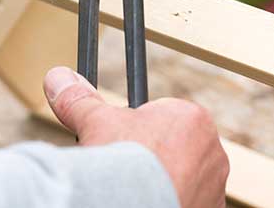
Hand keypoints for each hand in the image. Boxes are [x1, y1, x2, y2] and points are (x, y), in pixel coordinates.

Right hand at [44, 66, 228, 207]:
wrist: (133, 207)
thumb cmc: (124, 163)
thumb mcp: (97, 123)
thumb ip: (81, 100)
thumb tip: (58, 77)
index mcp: (192, 119)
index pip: (165, 119)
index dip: (139, 132)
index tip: (126, 146)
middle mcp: (212, 151)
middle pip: (175, 149)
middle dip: (153, 157)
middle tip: (130, 171)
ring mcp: (214, 186)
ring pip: (183, 177)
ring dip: (164, 182)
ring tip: (138, 190)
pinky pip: (190, 202)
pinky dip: (171, 202)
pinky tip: (149, 203)